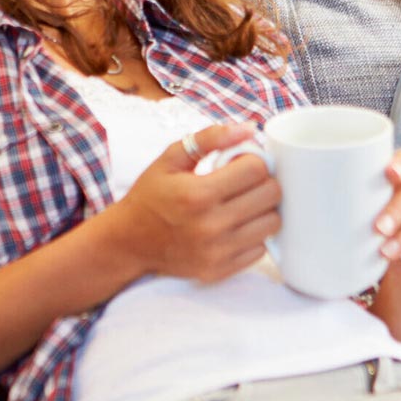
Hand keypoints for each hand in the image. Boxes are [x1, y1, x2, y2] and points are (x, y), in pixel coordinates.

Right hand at [116, 123, 280, 282]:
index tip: (241, 163)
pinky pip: (260, 249)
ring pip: (272, 223)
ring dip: (263, 209)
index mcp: (198, 193)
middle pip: (271, 195)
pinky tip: (234, 225)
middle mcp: (210, 225)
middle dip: (263, 182)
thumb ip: (209, 138)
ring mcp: (217, 252)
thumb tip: (248, 129)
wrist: (128, 241)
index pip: (257, 170)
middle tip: (245, 182)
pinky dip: (253, 235)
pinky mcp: (219, 270)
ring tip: (242, 203)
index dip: (253, 160)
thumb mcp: (170, 158)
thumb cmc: (151, 195)